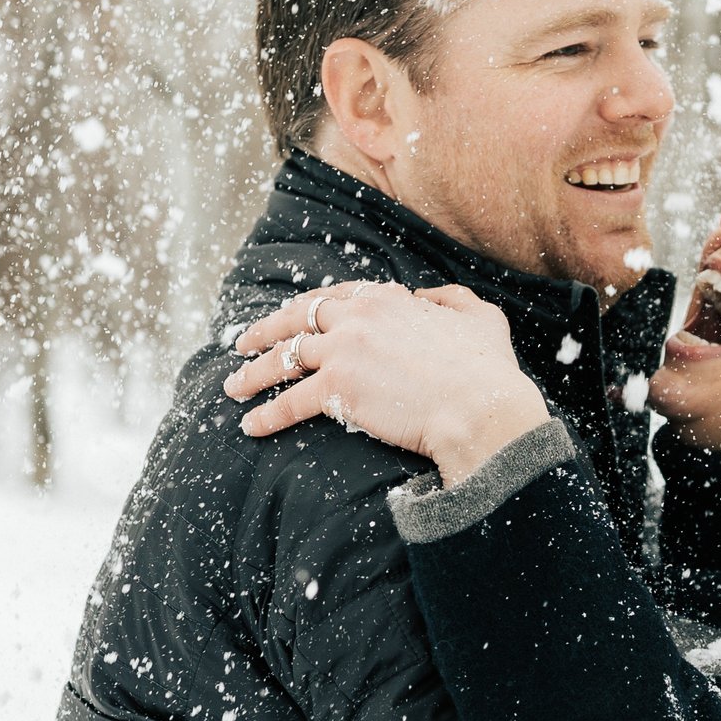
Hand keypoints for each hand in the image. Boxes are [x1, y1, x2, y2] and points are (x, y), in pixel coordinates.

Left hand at [223, 281, 549, 483]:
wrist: (480, 407)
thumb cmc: (487, 370)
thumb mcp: (480, 317)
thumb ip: (452, 298)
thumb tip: (430, 295)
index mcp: (387, 298)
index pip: (335, 297)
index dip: (309, 308)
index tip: (294, 317)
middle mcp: (358, 317)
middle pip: (297, 318)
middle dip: (265, 330)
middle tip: (243, 342)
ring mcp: (343, 351)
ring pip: (284, 359)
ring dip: (254, 373)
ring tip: (234, 386)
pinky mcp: (336, 390)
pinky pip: (290, 402)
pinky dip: (267, 414)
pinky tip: (251, 425)